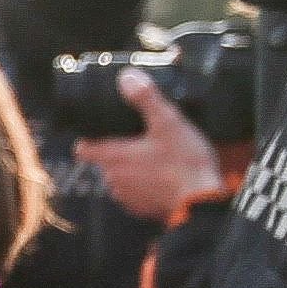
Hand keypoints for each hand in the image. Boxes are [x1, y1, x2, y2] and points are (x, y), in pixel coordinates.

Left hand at [76, 78, 225, 222]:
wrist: (203, 203)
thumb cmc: (185, 164)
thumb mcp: (168, 122)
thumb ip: (146, 98)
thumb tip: (127, 77)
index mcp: (114, 158)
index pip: (83, 149)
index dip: (87, 139)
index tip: (97, 130)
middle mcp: (114, 180)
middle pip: (105, 161)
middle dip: (118, 150)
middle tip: (140, 137)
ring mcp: (128, 198)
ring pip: (121, 178)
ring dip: (133, 168)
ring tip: (156, 156)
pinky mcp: (143, 210)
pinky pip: (138, 193)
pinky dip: (147, 184)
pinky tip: (166, 175)